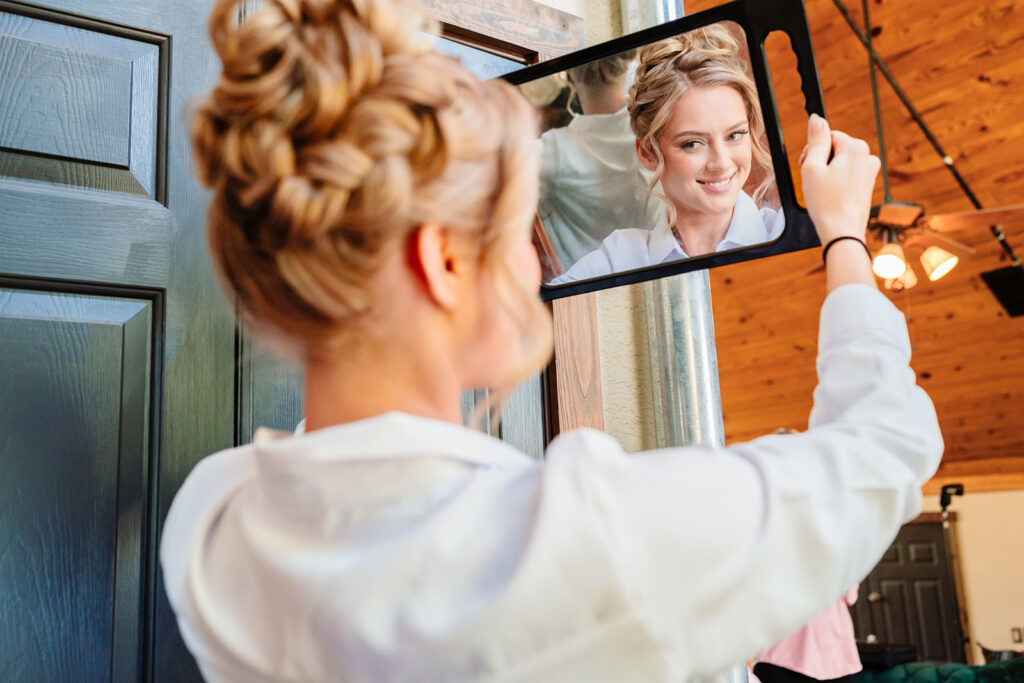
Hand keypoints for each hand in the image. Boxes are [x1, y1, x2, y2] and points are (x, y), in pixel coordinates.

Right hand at [799, 114, 879, 244]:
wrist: (842, 232)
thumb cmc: (826, 203)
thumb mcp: (812, 167)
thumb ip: (815, 140)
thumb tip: (817, 119)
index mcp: (856, 147)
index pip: (827, 136)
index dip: (814, 151)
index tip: (809, 168)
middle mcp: (867, 156)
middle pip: (835, 148)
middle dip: (822, 161)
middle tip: (815, 181)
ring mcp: (869, 171)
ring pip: (840, 162)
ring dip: (828, 173)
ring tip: (823, 191)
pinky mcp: (867, 185)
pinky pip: (846, 175)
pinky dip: (837, 183)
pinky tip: (832, 197)